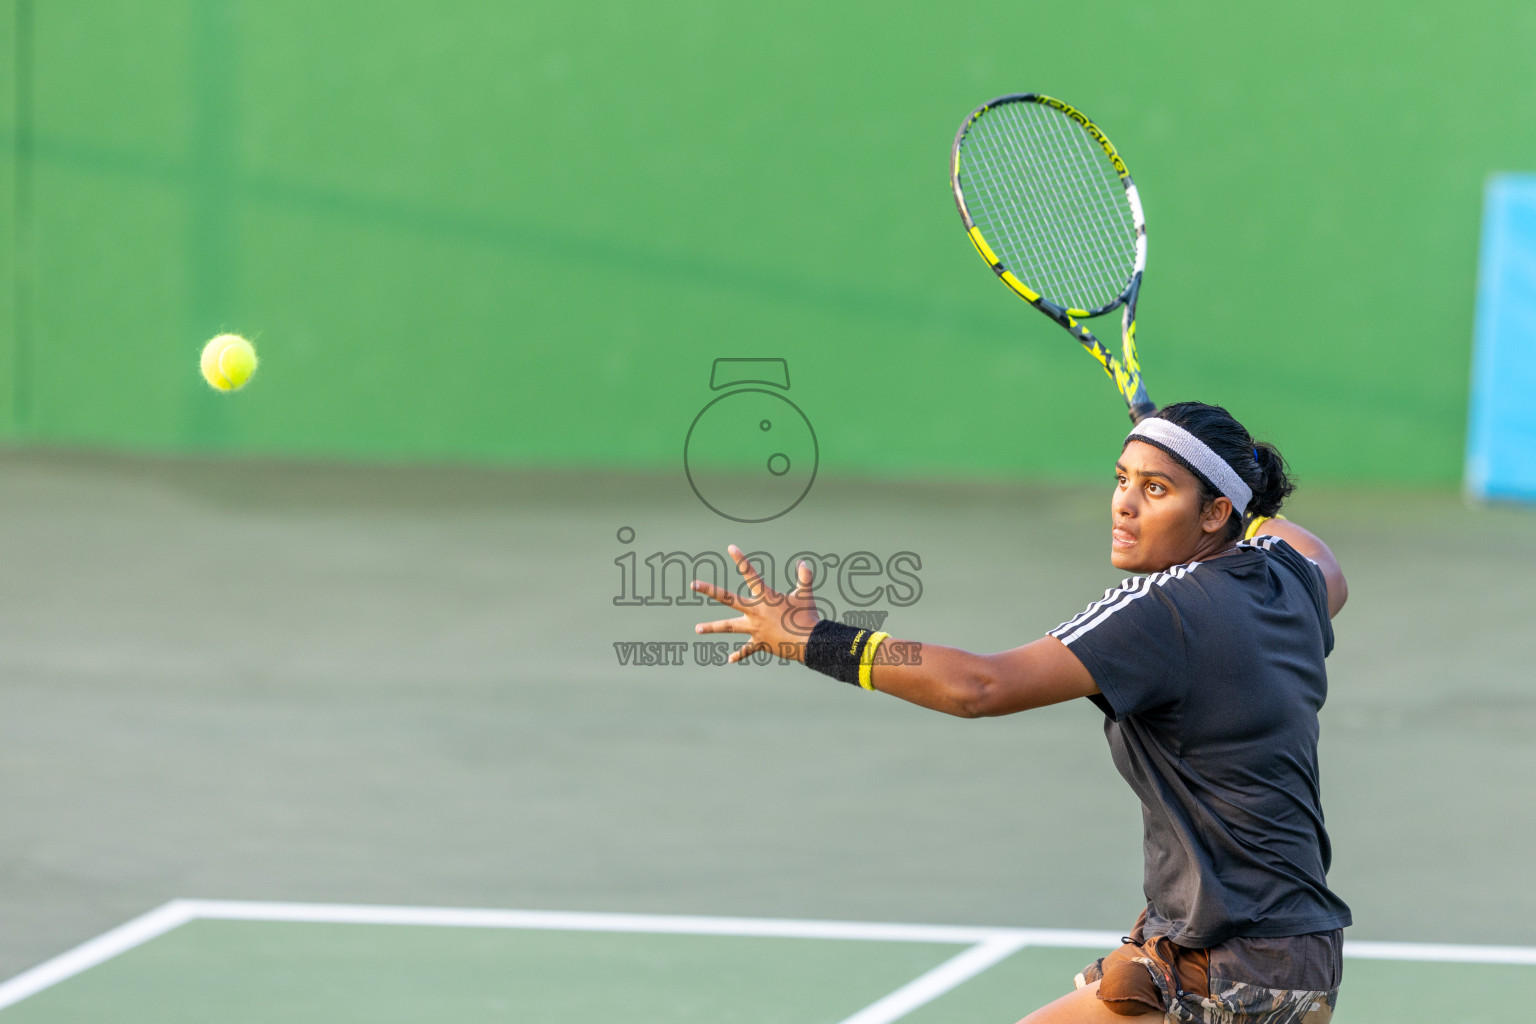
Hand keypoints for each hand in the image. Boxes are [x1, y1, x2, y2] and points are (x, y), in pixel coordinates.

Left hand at [691, 545, 820, 663]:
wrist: (808, 641)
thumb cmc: (807, 616)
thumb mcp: (805, 594)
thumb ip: (804, 578)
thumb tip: (803, 563)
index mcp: (765, 597)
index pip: (750, 573)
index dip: (741, 559)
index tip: (730, 548)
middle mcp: (755, 611)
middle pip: (727, 598)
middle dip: (709, 590)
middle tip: (693, 584)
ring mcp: (754, 628)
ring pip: (728, 627)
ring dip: (712, 627)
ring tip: (697, 629)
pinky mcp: (759, 643)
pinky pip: (746, 650)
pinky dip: (738, 654)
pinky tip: (729, 659)